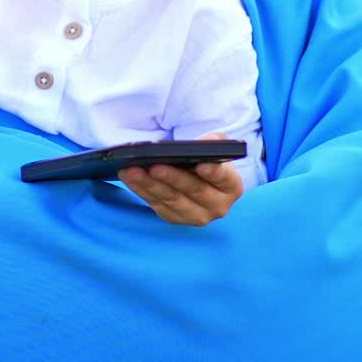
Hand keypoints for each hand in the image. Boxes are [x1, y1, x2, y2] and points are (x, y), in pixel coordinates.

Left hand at [118, 135, 243, 225]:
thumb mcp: (215, 149)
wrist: (199, 180)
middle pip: (194, 190)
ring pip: (171, 200)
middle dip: (172, 177)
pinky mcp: (175, 219)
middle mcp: (218, 206)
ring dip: (149, 185)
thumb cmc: (206, 161)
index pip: (224, 178)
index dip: (214, 172)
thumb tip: (208, 142)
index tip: (201, 164)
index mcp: (231, 186)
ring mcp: (196, 216)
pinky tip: (129, 178)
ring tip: (132, 170)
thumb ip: (214, 143)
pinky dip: (141, 191)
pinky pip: (156, 205)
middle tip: (154, 166)